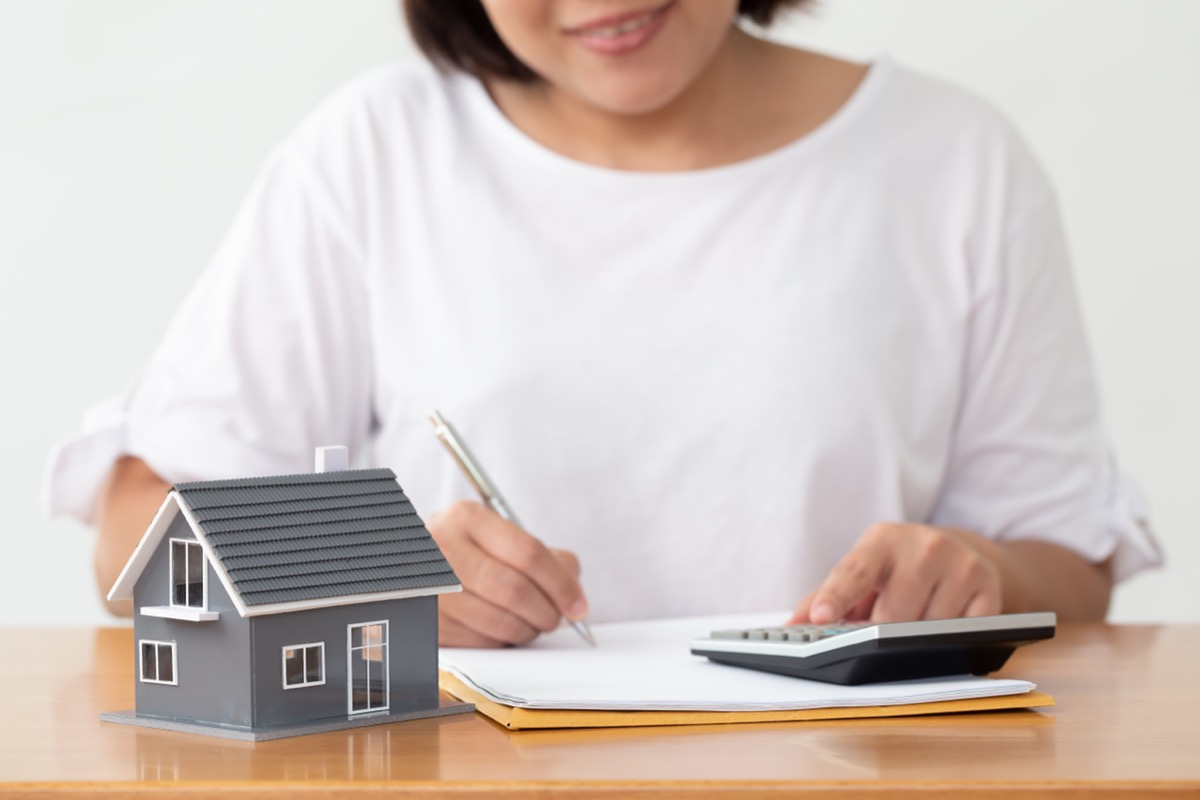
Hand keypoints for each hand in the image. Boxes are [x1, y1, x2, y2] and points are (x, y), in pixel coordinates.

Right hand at [428, 500, 587, 646]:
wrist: (415, 563)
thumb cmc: (470, 550)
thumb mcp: (501, 536)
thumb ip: (545, 557)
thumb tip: (573, 591)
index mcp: (468, 518)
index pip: (528, 553)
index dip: (561, 584)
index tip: (578, 604)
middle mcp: (443, 548)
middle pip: (514, 590)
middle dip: (547, 612)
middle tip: (557, 618)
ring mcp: (431, 586)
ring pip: (498, 622)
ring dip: (527, 631)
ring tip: (532, 623)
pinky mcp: (427, 620)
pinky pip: (480, 642)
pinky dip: (502, 642)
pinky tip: (504, 630)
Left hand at [789, 523, 1002, 624]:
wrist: (964, 553)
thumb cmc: (899, 569)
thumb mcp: (863, 571)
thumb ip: (825, 596)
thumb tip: (793, 625)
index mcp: (882, 539)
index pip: (854, 571)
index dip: (836, 596)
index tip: (821, 617)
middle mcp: (924, 545)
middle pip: (892, 615)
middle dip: (881, 635)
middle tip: (879, 635)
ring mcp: (961, 566)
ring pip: (927, 630)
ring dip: (916, 641)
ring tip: (917, 623)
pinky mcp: (990, 590)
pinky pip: (961, 635)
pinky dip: (949, 641)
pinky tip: (947, 625)